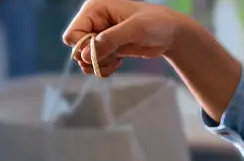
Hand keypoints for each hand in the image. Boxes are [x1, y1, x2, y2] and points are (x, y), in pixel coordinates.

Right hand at [61, 0, 195, 76]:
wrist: (171, 34)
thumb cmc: (156, 23)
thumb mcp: (135, 29)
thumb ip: (110, 40)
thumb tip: (86, 55)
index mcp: (95, 9)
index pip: (72, 34)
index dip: (84, 47)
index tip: (103, 50)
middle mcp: (94, 21)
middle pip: (76, 49)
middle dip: (93, 57)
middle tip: (113, 56)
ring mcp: (99, 35)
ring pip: (84, 59)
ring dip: (99, 65)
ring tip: (116, 60)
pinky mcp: (106, 48)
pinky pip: (94, 64)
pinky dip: (103, 68)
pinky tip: (117, 63)